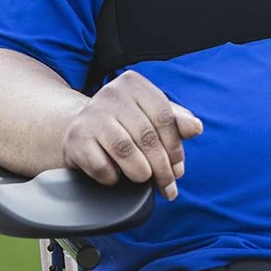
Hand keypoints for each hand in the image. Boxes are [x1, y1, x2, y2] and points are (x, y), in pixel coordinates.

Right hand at [61, 69, 203, 199]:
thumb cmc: (125, 122)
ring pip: (124, 149)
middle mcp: (111, 94)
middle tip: (168, 186)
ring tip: (143, 178)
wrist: (80, 127)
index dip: (175, 147)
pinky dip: (113, 177)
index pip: (164, 117)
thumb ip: (177, 121)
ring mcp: (90, 115)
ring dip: (140, 172)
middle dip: (162, 167)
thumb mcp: (153, 116)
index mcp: (134, 84)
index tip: (178, 170)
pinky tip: (115, 175)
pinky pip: (100, 165)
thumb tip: (195, 128)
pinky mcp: (75, 138)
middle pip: (147, 136)